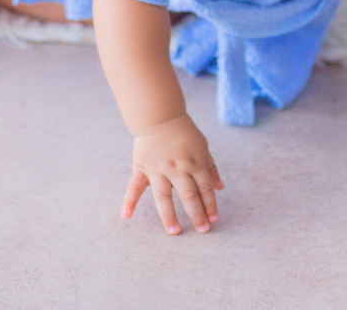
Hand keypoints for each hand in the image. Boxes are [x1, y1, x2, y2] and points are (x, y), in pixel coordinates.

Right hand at [122, 113, 223, 234]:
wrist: (160, 116)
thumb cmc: (184, 132)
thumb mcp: (202, 146)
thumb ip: (210, 167)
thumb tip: (221, 187)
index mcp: (194, 162)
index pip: (204, 188)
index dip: (210, 204)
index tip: (214, 220)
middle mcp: (177, 168)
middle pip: (188, 194)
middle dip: (196, 213)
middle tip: (202, 231)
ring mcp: (158, 169)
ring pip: (164, 196)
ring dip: (169, 215)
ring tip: (174, 231)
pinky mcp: (142, 168)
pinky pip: (134, 186)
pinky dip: (129, 201)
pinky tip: (126, 216)